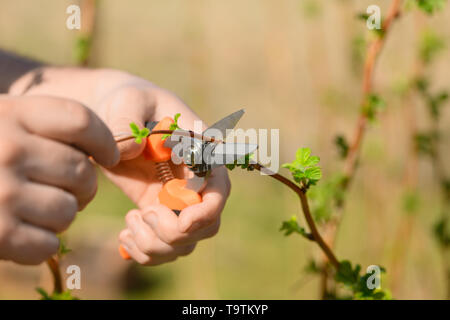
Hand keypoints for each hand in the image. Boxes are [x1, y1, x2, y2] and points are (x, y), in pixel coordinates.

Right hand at [0, 95, 118, 264]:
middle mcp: (7, 149)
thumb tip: (109, 151)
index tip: (110, 156)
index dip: (105, 141)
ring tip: (35, 208)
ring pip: (69, 210)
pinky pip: (49, 244)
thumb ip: (46, 126)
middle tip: (65, 189)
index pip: (81, 120)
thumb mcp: (4, 121)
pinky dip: (42, 243)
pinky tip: (21, 230)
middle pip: (82, 172)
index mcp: (12, 113)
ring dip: (61, 215)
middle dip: (82, 186)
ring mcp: (0, 193)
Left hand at [95, 83, 230, 264]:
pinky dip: (145, 253)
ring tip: (130, 221)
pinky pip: (163, 249)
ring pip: (185, 245)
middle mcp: (195, 183)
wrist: (115, 118)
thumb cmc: (128, 102)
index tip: (182, 221)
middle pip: (208, 226)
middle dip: (176, 233)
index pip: (219, 189)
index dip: (207, 211)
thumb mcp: (128, 101)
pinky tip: (126, 233)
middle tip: (143, 214)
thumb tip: (133, 151)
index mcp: (199, 154)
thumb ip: (129, 120)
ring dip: (156, 245)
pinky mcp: (159, 215)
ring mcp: (177, 202)